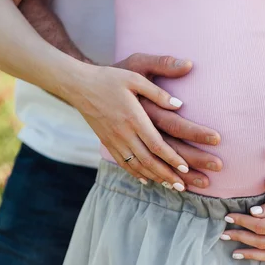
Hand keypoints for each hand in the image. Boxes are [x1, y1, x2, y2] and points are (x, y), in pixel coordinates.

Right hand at [72, 54, 218, 188]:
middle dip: (167, 175)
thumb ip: (157, 92)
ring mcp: (114, 139)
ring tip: (171, 186)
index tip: (186, 168)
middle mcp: (123, 132)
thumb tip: (180, 105)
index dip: (172, 158)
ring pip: (136, 165)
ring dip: (154, 177)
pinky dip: (136, 173)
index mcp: (133, 117)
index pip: (156, 144)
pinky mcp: (107, 141)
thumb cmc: (109, 78)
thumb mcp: (135, 77)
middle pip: (148, 160)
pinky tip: (147, 180)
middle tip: (183, 186)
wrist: (78, 85)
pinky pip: (123, 162)